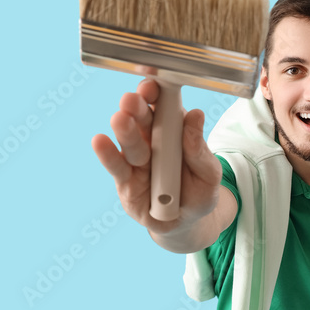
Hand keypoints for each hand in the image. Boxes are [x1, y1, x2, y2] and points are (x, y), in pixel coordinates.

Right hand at [91, 79, 221, 233]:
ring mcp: (136, 160)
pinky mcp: (124, 182)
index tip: (152, 85)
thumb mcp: (209, 174)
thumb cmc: (198, 193)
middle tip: (132, 101)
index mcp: (173, 130)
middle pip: (141, 120)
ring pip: (128, 142)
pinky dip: (107, 154)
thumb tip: (195, 116)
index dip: (155, 93)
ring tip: (121, 120)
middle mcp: (151, 141)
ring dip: (124, 130)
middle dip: (136, 108)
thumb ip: (200, 150)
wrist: (186, 223)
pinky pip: (116, 167)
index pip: (162, 105)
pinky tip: (100, 142)